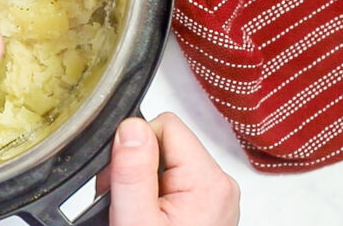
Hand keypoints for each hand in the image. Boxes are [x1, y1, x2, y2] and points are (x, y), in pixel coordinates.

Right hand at [98, 113, 239, 225]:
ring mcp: (215, 196)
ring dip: (142, 181)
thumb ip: (132, 170)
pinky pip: (172, 180)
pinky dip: (153, 194)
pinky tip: (148, 216)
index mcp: (208, 181)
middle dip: (135, 166)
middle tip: (125, 201)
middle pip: (165, 141)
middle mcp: (219, 184)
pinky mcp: (206, 205)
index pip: (164, 125)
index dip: (133, 147)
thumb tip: (130, 126)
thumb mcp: (135, 220)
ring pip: (165, 161)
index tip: (123, 178)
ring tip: (136, 212)